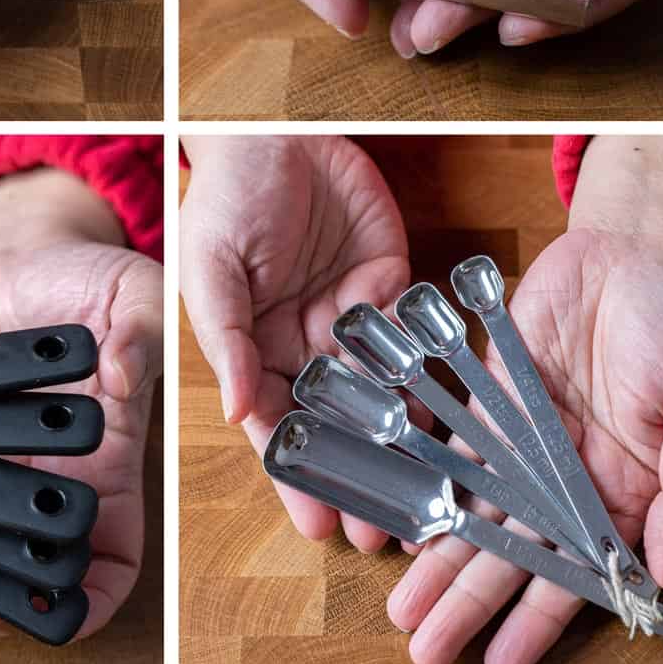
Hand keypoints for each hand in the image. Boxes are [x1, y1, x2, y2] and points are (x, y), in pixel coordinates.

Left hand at [0, 168, 161, 639]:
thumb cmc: (89, 279)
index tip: (60, 605)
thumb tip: (125, 379)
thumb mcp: (138, 293)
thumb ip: (144, 334)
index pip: (112, 558)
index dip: (91, 598)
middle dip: (2, 601)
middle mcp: (48, 474)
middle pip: (30, 569)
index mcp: (109, 458)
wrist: (23, 252)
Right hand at [180, 135, 409, 546]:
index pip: (278, 424)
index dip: (298, 475)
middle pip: (335, 422)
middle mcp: (305, 343)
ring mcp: (350, 317)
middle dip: (358, 476)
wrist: (275, 133)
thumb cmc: (228, 198)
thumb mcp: (213, 267)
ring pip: (379, 390)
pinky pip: (412, 336)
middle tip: (384, 530)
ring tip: (427, 495)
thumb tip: (237, 413)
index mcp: (256, 348)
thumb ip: (227, 339)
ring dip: (401, 444)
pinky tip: (449, 417)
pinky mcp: (390, 284)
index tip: (318, 522)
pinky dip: (429, 375)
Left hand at [388, 137, 662, 663]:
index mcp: (624, 492)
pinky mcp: (489, 390)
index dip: (537, 619)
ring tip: (400, 603)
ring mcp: (522, 435)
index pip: (573, 573)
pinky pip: (450, 441)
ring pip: (472, 506)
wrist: (636, 248)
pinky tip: (396, 516)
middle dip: (468, 599)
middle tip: (423, 648)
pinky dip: (424, 479)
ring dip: (438, 555)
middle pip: (510, 549)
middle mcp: (563, 474)